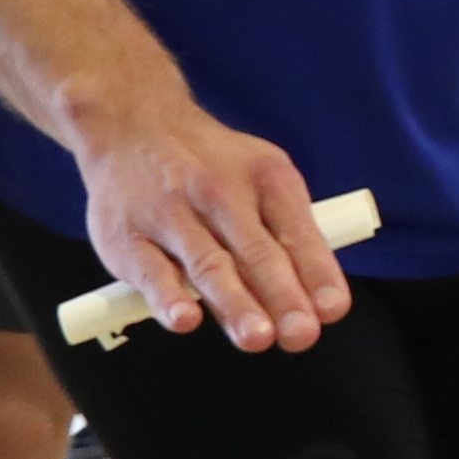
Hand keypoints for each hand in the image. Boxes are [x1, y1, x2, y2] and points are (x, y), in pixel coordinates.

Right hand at [74, 96, 354, 350]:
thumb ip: (287, 233)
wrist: (129, 123)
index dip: (317, 273)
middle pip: (257, 253)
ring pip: (208, 264)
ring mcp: (170, 214)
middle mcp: (219, 192)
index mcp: (264, 178)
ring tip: (256, 336)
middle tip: (301, 334)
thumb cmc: (208, 165)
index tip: (331, 310)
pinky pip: (150, 271)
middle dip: (282, 297)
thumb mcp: (261, 176)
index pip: (297, 232)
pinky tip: (185, 319)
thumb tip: (320, 300)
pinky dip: (168, 296)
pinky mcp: (127, 238)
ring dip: (234, 303)